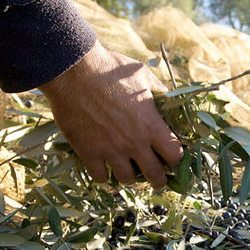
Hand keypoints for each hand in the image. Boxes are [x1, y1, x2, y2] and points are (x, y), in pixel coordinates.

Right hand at [39, 41, 181, 188]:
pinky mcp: (88, 152)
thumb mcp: (144, 76)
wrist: (74, 72)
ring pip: (126, 179)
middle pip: (154, 175)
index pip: (174, 155)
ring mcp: (110, 150)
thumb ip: (159, 93)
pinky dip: (103, 175)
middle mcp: (134, 143)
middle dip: (159, 179)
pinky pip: (99, 176)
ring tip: (129, 172)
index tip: (171, 156)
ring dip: (130, 177)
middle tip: (157, 179)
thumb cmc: (111, 70)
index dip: (175, 157)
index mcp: (151, 126)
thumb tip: (170, 100)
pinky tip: (104, 168)